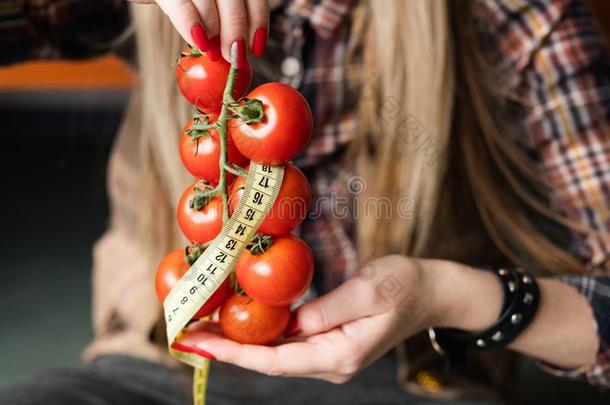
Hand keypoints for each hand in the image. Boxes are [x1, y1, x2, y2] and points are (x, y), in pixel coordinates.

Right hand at [129, 0, 269, 59]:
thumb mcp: (209, 4)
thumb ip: (225, 18)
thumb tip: (240, 51)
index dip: (258, 21)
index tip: (256, 48)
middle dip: (236, 31)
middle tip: (233, 56)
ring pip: (209, 0)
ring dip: (214, 31)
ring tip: (212, 50)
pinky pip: (180, 4)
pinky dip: (190, 25)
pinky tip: (197, 41)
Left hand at [177, 255, 480, 382]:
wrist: (432, 292)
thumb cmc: (406, 285)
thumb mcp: (370, 290)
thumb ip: (329, 309)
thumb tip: (291, 323)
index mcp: (339, 354)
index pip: (276, 360)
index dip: (233, 354)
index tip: (198, 344)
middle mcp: (331, 362)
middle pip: (269, 361)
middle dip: (227, 349)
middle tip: (188, 332)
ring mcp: (331, 355)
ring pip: (277, 353)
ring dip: (241, 342)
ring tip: (205, 326)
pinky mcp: (330, 342)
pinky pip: (289, 342)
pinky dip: (261, 333)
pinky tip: (242, 320)